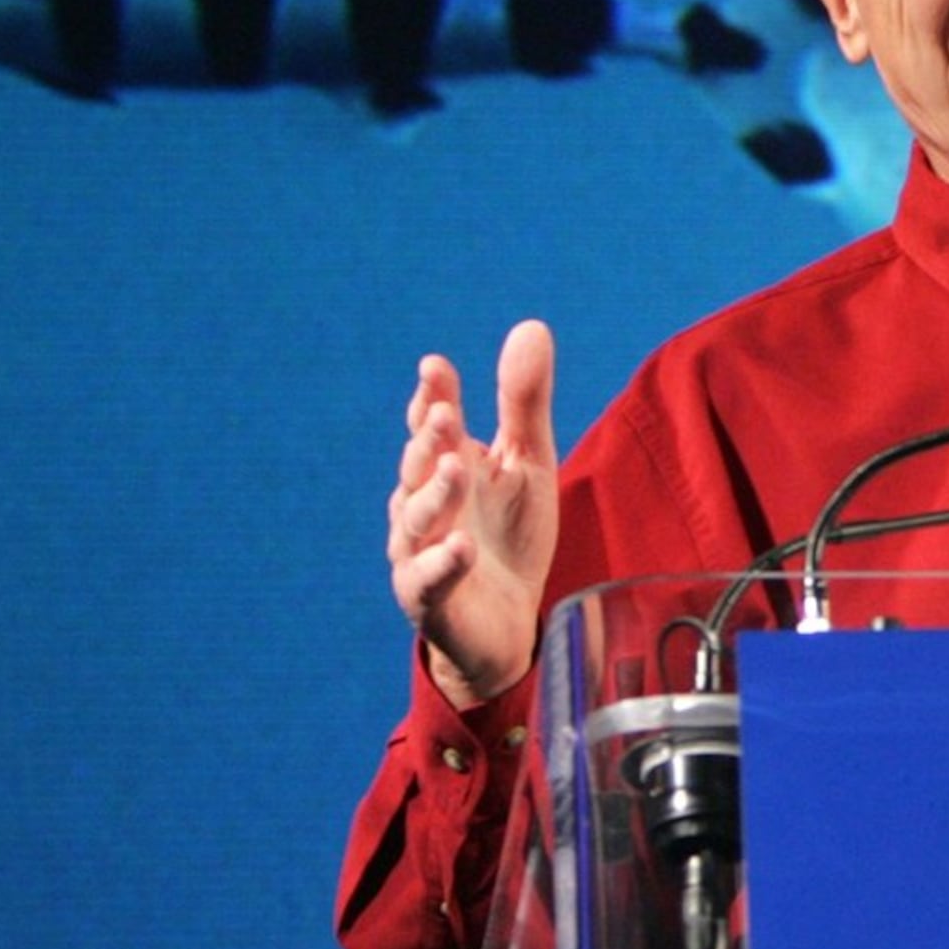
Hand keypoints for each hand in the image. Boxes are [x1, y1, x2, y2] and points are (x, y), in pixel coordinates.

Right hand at [387, 319, 559, 708]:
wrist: (509, 624)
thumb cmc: (510, 537)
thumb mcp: (528, 463)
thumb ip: (524, 402)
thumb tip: (532, 325)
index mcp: (448, 467)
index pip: (434, 426)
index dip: (432, 398)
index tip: (436, 368)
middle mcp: (425, 507)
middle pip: (418, 468)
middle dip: (427, 441)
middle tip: (442, 414)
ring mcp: (421, 554)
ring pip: (416, 522)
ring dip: (434, 495)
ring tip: (456, 468)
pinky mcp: (431, 602)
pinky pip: (428, 581)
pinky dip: (442, 563)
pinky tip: (460, 546)